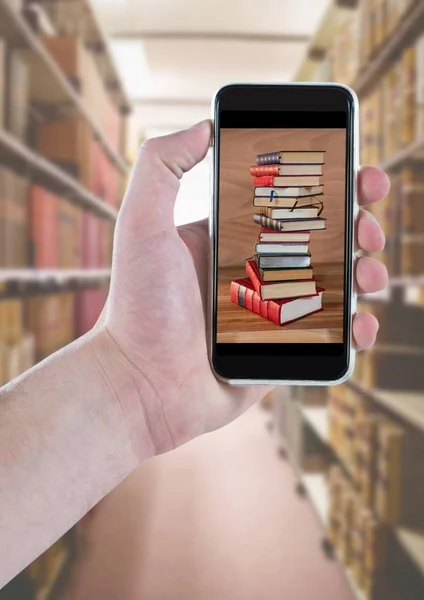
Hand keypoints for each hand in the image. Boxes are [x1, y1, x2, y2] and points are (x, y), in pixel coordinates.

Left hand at [101, 121, 388, 455]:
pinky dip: (357, 328)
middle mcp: (256, 269)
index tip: (356, 171)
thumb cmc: (138, 306)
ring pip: (336, 285)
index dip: (328, 183)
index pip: (290, 201)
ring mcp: (274, 311)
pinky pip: (331, 336)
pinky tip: (363, 323)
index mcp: (231, 236)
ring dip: (366, 273)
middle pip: (323, 239)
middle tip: (367, 226)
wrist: (140, 385)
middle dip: (357, 226)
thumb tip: (204, 126)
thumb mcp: (141, 224)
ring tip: (369, 274)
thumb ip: (162, 166)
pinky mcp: (283, 349)